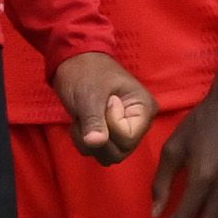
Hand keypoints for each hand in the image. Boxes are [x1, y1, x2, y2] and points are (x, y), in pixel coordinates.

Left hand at [54, 51, 155, 165]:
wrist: (73, 61)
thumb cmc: (86, 71)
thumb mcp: (90, 94)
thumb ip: (94, 119)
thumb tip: (95, 143)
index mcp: (144, 109)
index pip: (128, 139)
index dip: (109, 126)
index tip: (105, 102)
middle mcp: (140, 124)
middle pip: (120, 152)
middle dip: (97, 137)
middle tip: (87, 113)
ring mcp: (126, 131)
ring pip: (108, 156)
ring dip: (88, 140)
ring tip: (83, 117)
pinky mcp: (112, 135)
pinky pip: (99, 152)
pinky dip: (84, 142)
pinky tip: (81, 122)